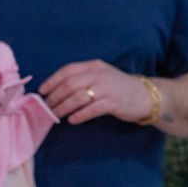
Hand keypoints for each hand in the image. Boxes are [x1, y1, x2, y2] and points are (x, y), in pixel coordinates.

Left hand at [38, 59, 152, 125]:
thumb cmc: (118, 87)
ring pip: (78, 97)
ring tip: (55, 115)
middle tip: (46, 107)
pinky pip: (91, 109)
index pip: (67, 70)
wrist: (145, 96)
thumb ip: (83, 79)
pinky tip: (72, 120)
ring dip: (63, 107)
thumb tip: (57, 90)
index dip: (52, 81)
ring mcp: (107, 88)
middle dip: (55, 97)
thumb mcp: (101, 76)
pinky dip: (79, 115)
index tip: (42, 91)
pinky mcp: (113, 102)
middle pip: (69, 84)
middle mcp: (99, 74)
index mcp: (94, 66)